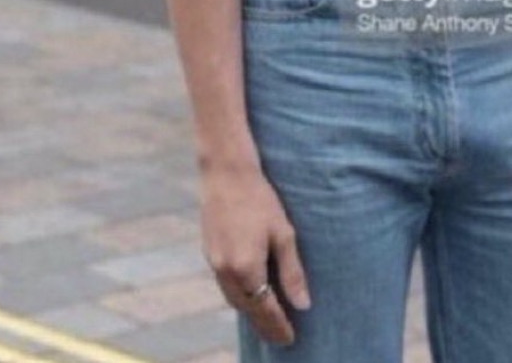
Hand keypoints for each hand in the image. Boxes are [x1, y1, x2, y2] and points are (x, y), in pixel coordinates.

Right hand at [201, 161, 310, 346]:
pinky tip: (250, 293)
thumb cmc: (260, 199)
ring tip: (267, 320)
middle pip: (247, 309)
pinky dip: (239, 295)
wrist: (225, 173)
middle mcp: (227, 272)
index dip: (279, 326)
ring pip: (234, 300)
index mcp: (247, 269)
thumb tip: (303, 304)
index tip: (290, 339)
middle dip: (264, 325)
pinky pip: (225, 286)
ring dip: (250, 312)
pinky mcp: (209, 253)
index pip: (265, 309)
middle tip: (280, 337)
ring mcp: (214, 264)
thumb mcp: (283, 233)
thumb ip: (291, 271)